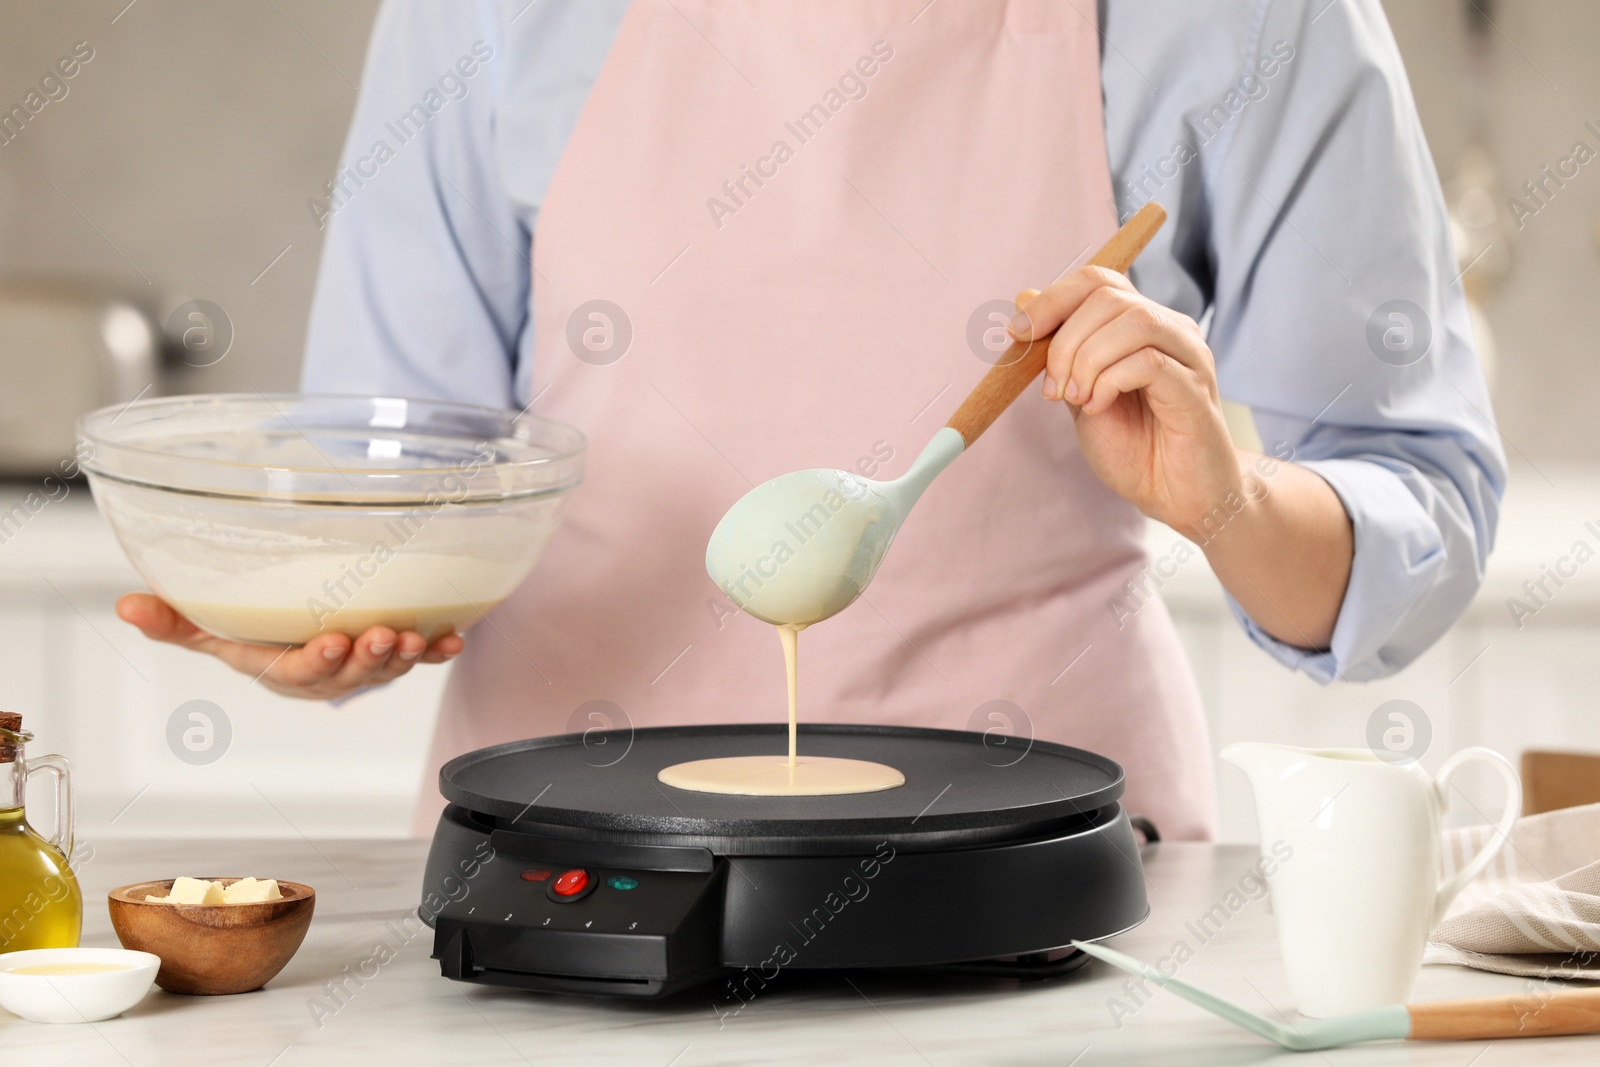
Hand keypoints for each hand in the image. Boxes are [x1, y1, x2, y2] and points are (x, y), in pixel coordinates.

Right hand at [116, 593, 463, 699]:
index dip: (316, 662)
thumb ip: (174, 620)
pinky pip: (418, 656)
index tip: (330, 643)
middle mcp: (326, 674)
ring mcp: (362, 666)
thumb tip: (126, 605)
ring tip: (411, 637)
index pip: (298, 673)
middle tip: (378, 638)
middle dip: (366, 659)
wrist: (297, 635)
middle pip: (348, 676)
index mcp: (282, 669)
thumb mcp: (212, 627)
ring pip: (384, 669)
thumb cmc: (254, 631)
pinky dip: (436, 650)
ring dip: (401, 655)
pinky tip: (453, 639)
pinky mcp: (393, 653)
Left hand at [1010, 268, 1240, 536]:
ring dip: (1088, 360)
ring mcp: (1189, 357)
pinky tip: (1100, 407)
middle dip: (1065, 340)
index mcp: (1143, 325)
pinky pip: (1149, 362)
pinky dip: (1110, 382)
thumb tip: (1024, 298)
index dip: (1053, 299)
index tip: (1019, 334)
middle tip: (1053, 388)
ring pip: (1133, 322)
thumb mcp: (1080, 395)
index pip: (1098, 281)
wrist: (1177, 498)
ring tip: (1076, 399)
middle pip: (1109, 297)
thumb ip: (1060, 351)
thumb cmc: (1135, 448)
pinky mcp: (1196, 389)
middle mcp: (1172, 331)